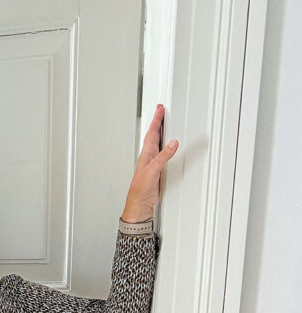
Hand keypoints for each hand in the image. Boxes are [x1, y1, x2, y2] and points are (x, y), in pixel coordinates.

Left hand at [122, 104, 178, 221]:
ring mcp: (152, 162)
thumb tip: (173, 143)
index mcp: (146, 154)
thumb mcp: (153, 170)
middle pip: (153, 135)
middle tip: (160, 111)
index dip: (156, 121)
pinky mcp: (156, 170)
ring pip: (157, 143)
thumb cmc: (140, 189)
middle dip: (157, 122)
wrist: (140, 203)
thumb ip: (163, 156)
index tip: (160, 109)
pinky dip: (165, 146)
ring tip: (162, 123)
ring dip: (160, 132)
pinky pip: (161, 153)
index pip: (152, 133)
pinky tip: (167, 146)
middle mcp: (148, 156)